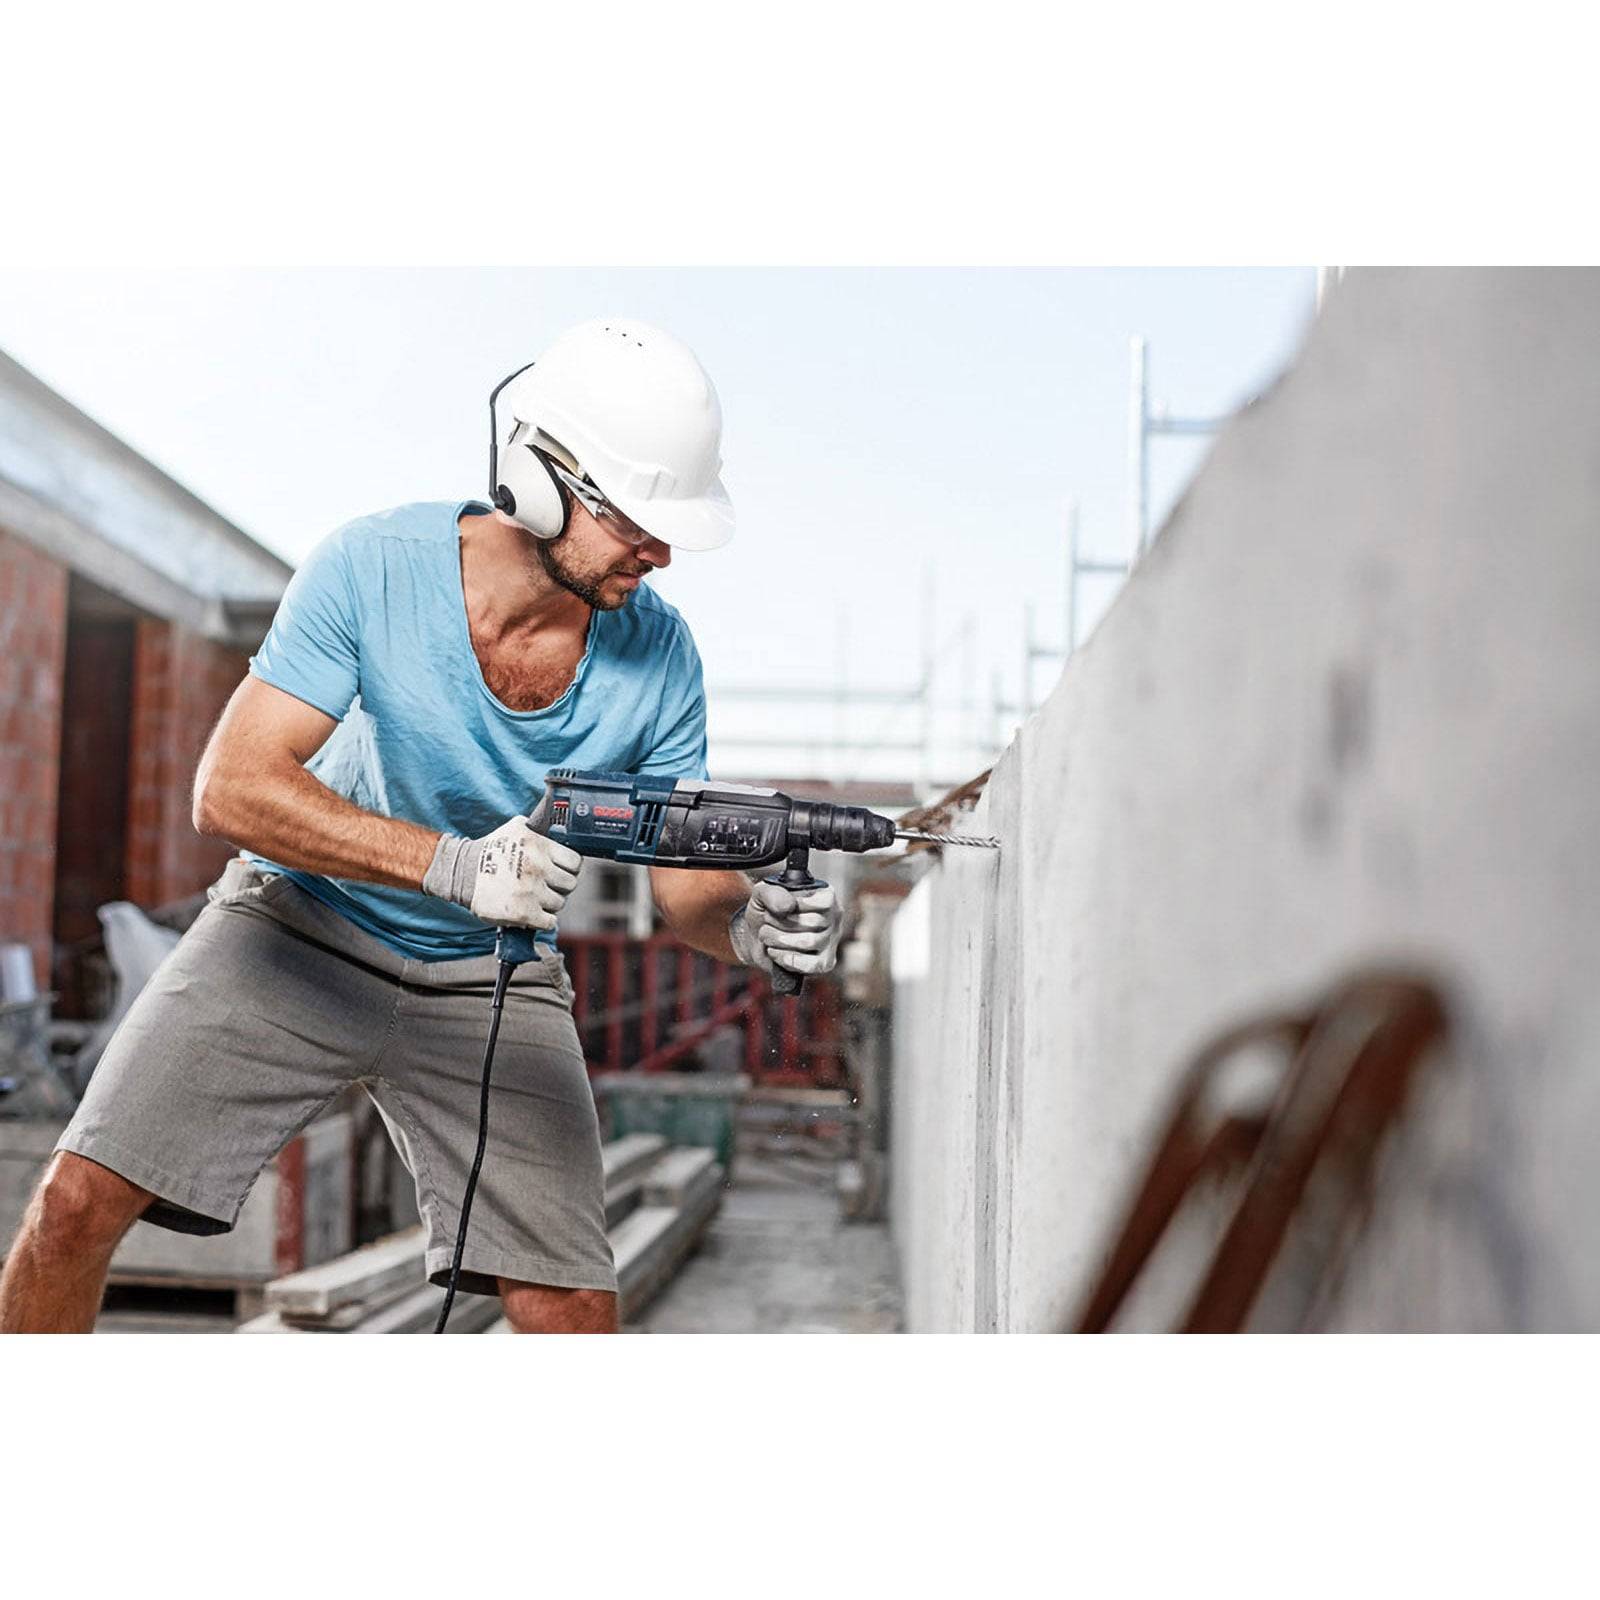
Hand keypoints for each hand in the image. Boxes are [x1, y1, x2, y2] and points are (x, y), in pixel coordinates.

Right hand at [423, 817, 581, 929]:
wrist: (463, 873)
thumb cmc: (490, 851)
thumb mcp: (515, 829)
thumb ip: (538, 829)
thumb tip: (557, 828)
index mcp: (540, 847)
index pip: (575, 862)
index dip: (570, 868)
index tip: (563, 871)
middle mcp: (539, 868)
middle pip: (570, 884)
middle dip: (560, 886)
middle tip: (548, 886)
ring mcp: (532, 892)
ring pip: (559, 903)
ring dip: (550, 903)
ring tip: (536, 898)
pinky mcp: (524, 913)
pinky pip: (549, 922)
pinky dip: (544, 920)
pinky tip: (535, 913)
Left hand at [729, 880, 842, 976]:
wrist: (756, 938)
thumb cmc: (765, 912)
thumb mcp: (762, 894)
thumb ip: (772, 893)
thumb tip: (788, 907)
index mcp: (825, 896)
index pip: (824, 901)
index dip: (799, 904)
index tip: (780, 907)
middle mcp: (833, 919)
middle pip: (814, 922)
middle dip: (782, 922)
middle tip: (766, 922)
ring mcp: (830, 943)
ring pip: (809, 942)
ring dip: (779, 939)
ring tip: (766, 936)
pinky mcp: (823, 964)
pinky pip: (810, 965)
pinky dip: (786, 959)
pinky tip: (774, 952)